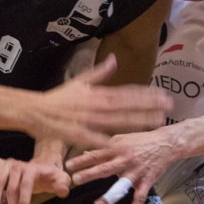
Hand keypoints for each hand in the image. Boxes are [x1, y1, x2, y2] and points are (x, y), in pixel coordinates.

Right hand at [0, 146, 70, 203]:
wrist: (43, 169)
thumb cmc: (51, 177)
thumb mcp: (61, 181)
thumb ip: (62, 185)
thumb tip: (63, 190)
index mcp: (32, 169)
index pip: (26, 183)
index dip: (24, 197)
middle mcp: (17, 165)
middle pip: (10, 186)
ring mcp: (7, 165)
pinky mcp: (0, 165)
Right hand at [28, 56, 169, 151]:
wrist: (35, 109)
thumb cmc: (58, 97)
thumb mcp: (80, 80)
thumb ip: (100, 72)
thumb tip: (114, 59)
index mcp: (97, 93)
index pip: (127, 92)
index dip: (145, 94)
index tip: (162, 94)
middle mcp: (96, 105)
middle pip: (127, 106)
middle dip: (148, 106)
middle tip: (168, 106)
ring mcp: (88, 120)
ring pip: (117, 121)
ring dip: (138, 121)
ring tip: (156, 122)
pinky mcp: (79, 134)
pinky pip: (97, 139)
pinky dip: (110, 142)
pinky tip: (124, 145)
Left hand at [67, 129, 174, 203]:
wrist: (165, 144)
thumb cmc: (140, 141)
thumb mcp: (121, 140)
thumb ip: (105, 148)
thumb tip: (86, 154)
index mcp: (117, 148)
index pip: (96, 154)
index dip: (82, 160)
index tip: (68, 166)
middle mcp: (125, 160)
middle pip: (105, 168)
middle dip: (90, 174)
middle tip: (76, 180)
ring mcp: (136, 172)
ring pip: (122, 186)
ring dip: (110, 196)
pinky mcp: (147, 180)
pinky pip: (140, 196)